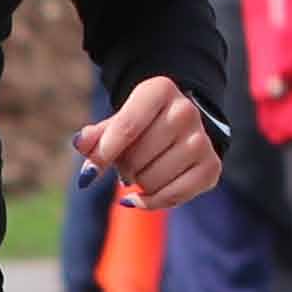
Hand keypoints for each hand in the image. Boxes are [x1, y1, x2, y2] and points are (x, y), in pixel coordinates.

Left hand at [80, 74, 217, 209]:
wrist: (180, 127)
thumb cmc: (141, 125)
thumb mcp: (117, 122)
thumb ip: (96, 134)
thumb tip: (80, 143)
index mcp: (160, 90)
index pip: (126, 128)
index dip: (102, 156)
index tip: (87, 176)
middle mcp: (186, 111)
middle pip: (136, 158)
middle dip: (122, 167)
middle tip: (128, 161)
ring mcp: (202, 140)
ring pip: (151, 180)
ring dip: (137, 182)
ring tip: (143, 169)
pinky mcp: (211, 167)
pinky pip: (173, 197)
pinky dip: (151, 202)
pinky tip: (140, 196)